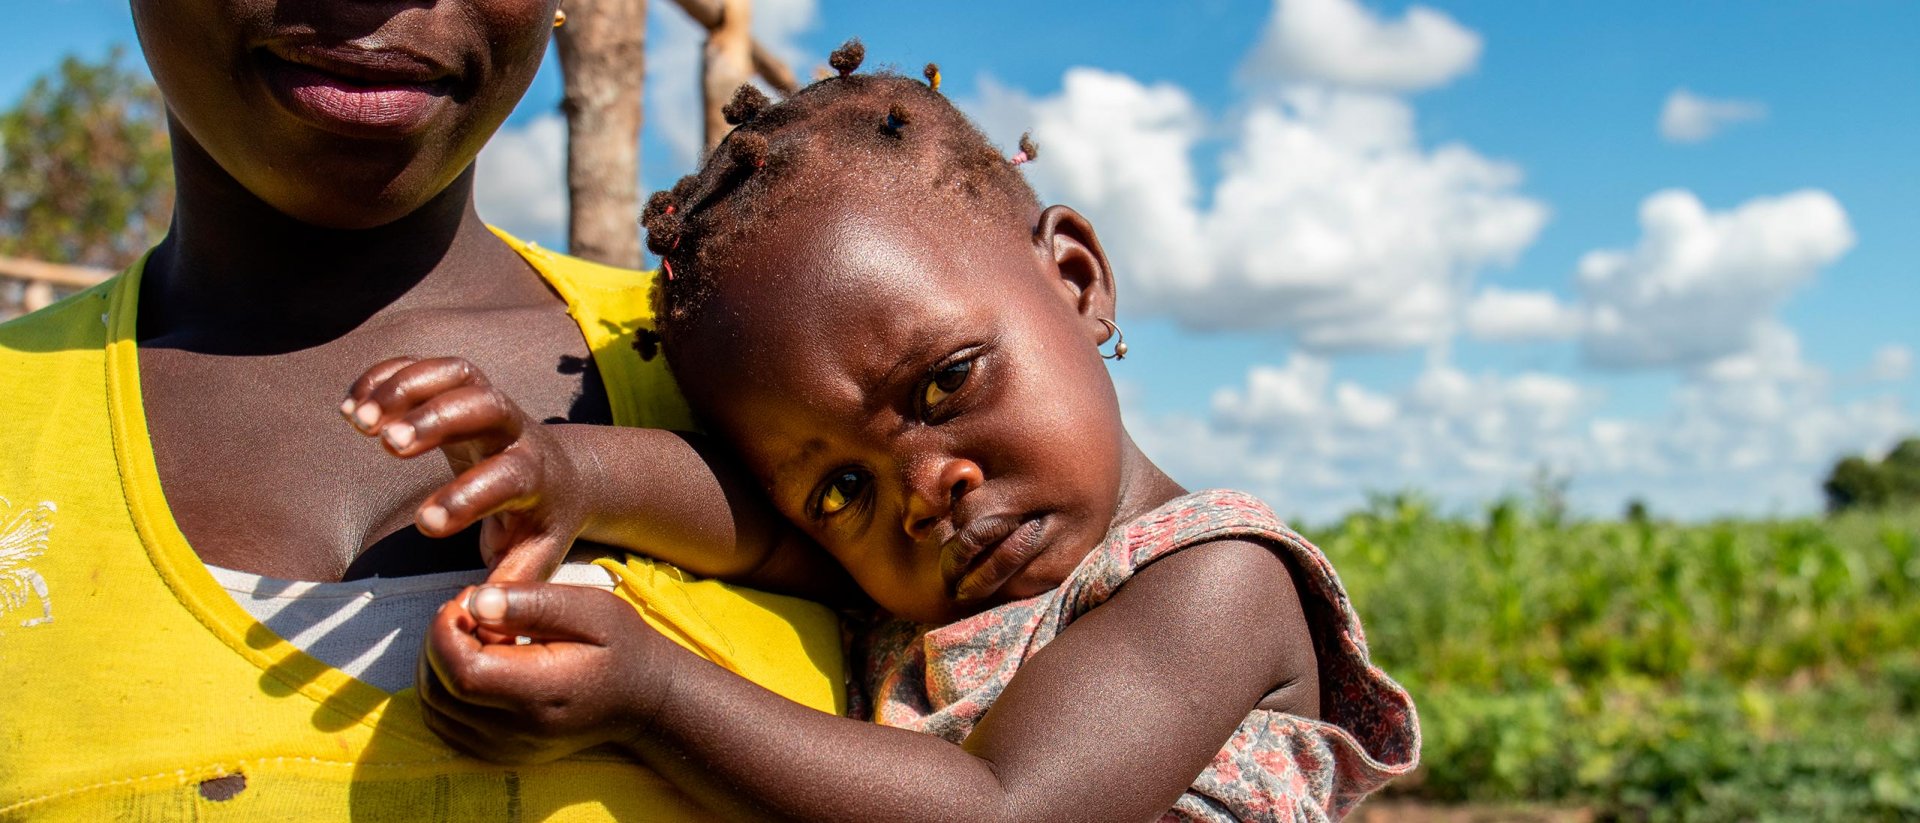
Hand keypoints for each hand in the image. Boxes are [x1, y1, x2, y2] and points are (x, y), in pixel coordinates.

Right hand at [343, 356, 586, 582]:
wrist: (563, 476)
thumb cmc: (538, 525)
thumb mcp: (533, 558)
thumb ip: (508, 586)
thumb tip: (477, 620)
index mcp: (534, 477)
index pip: (507, 478)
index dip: (468, 498)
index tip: (424, 525)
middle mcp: (516, 430)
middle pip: (486, 405)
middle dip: (437, 420)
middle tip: (387, 445)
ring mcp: (491, 402)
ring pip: (458, 374)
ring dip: (406, 388)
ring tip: (357, 421)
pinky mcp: (463, 388)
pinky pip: (429, 367)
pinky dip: (387, 375)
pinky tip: (350, 406)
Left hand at [419, 584, 673, 763]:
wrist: (643, 699)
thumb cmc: (620, 646)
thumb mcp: (592, 609)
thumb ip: (533, 603)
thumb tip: (477, 602)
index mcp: (542, 692)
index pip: (464, 671)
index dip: (447, 630)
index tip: (468, 599)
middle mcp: (518, 730)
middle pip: (441, 689)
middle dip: (438, 640)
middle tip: (468, 609)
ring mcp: (506, 748)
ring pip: (435, 708)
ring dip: (435, 663)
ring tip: (470, 632)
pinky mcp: (498, 753)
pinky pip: (445, 724)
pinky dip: (443, 688)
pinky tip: (470, 661)